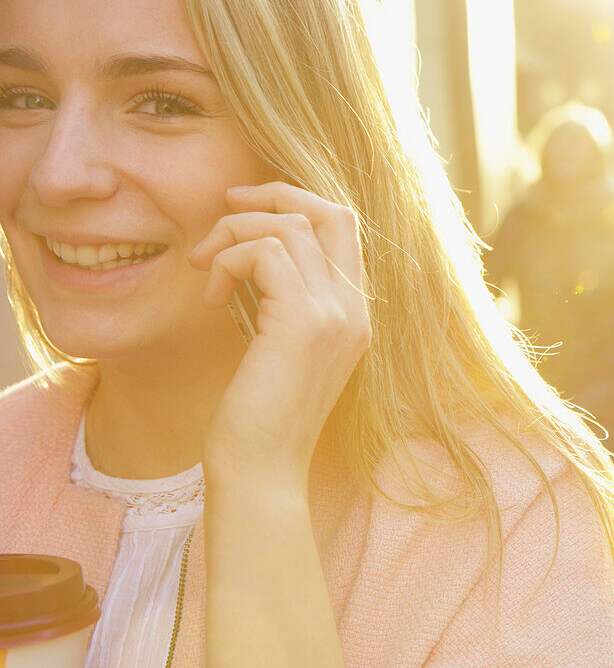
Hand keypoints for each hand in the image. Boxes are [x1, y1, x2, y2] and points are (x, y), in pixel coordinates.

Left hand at [187, 182, 369, 490]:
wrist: (262, 473)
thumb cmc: (260, 419)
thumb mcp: (279, 349)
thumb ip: (282, 302)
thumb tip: (254, 252)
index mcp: (354, 314)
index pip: (342, 227)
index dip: (295, 203)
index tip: (244, 210)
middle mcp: (355, 309)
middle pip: (331, 211)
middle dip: (273, 195)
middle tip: (225, 206)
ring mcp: (336, 314)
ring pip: (288, 227)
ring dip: (234, 235)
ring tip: (204, 270)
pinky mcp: (303, 322)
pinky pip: (264, 253)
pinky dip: (228, 262)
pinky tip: (211, 299)